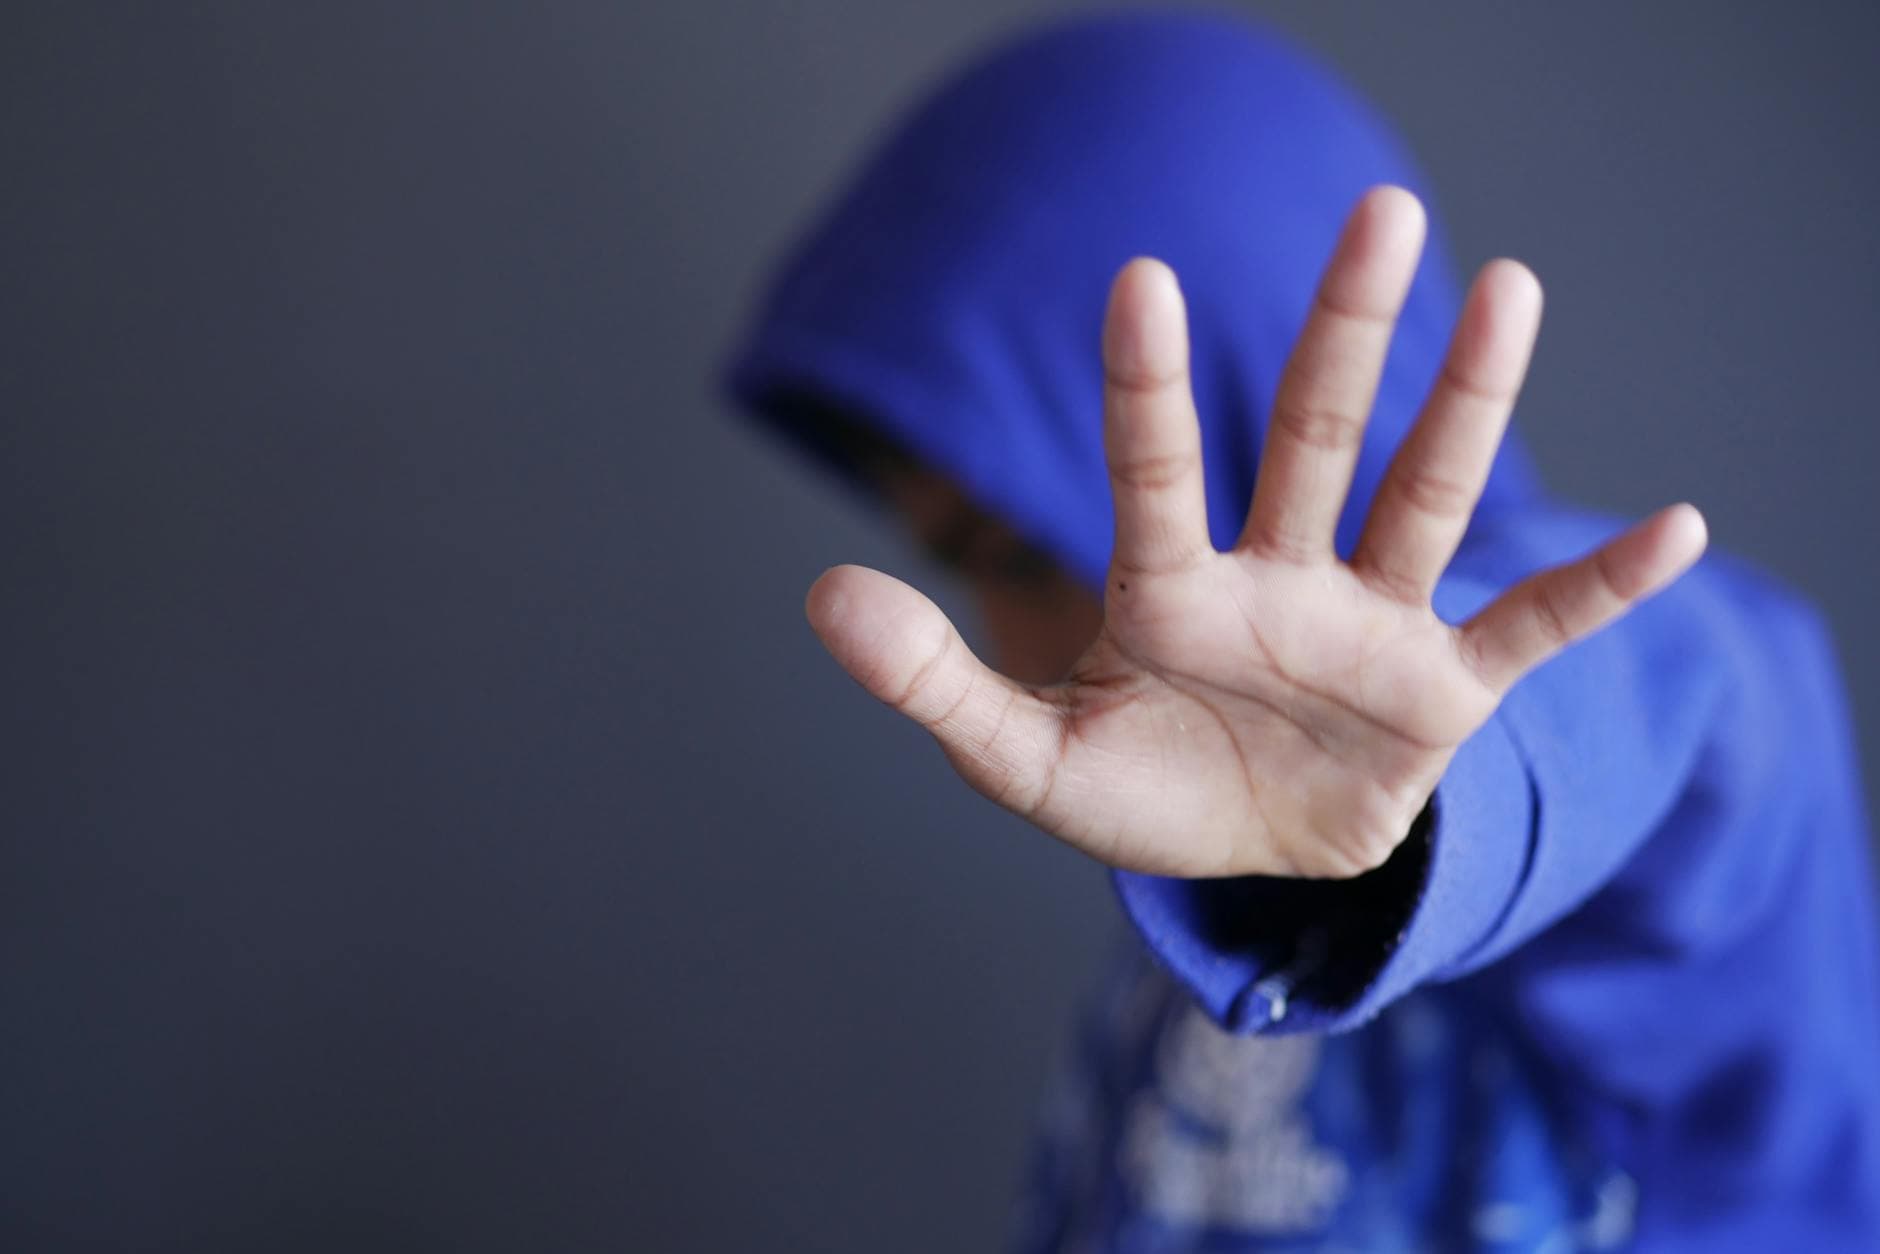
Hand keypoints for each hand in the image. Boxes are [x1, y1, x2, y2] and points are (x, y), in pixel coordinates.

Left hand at [804, 186, 1707, 878]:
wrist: (1241, 859)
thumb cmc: (1136, 790)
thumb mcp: (1024, 761)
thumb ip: (933, 684)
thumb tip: (819, 596)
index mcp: (1171, 591)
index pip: (1158, 474)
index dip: (1148, 388)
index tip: (1142, 279)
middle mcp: (1278, 581)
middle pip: (1316, 439)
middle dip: (1348, 333)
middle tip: (1385, 212)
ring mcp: (1368, 627)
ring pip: (1427, 499)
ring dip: (1472, 405)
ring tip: (1514, 288)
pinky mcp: (1441, 693)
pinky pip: (1530, 631)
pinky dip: (1597, 590)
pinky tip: (1678, 530)